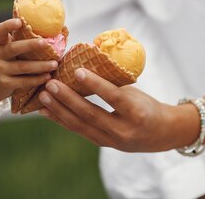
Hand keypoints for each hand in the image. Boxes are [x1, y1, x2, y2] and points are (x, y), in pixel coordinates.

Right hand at [0, 18, 57, 102]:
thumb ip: (21, 40)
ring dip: (40, 66)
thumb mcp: (7, 49)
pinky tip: (48, 76)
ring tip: (55, 64)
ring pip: (22, 67)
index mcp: (0, 43)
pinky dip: (37, 79)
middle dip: (30, 45)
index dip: (8, 25)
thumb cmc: (7, 61)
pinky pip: (24, 81)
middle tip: (46, 43)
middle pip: (14, 48)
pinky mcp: (5, 84)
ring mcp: (0, 70)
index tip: (20, 21)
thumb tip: (56, 28)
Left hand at [37, 68, 200, 151]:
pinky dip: (60, 119)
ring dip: (59, 109)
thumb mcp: (135, 92)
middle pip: (90, 114)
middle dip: (67, 99)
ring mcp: (110, 141)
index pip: (113, 97)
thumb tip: (86, 60)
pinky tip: (46, 110)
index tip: (77, 71)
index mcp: (136, 113)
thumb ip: (112, 83)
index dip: (95, 84)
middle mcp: (123, 131)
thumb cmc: (147, 105)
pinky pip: (78, 130)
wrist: (161, 134)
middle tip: (50, 83)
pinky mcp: (101, 143)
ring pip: (80, 125)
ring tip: (43, 95)